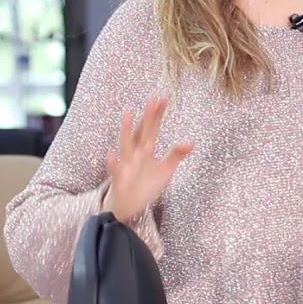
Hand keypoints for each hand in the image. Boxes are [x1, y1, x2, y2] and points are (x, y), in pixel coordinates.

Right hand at [105, 96, 193, 221]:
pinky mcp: (120, 179)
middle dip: (147, 117)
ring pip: (126, 146)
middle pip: (142, 132)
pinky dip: (113, 163)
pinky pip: (115, 171)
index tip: (163, 98)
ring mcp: (127, 165)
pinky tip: (111, 155)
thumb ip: (176, 155)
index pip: (153, 128)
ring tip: (128, 114)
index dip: (158, 114)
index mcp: (146, 150)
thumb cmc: (146, 184)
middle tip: (153, 99)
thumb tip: (191, 142)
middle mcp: (136, 154)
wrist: (129, 204)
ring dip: (127, 131)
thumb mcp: (165, 169)